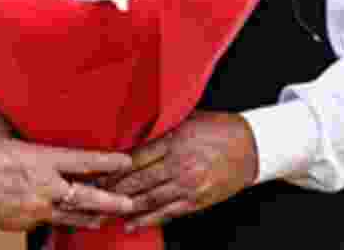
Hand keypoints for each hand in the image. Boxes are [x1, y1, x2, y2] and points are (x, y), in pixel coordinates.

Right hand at [0, 115, 136, 231]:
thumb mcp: (0, 128)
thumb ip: (20, 123)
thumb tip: (26, 108)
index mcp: (41, 160)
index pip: (85, 162)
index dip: (108, 163)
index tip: (125, 161)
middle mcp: (43, 188)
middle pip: (88, 198)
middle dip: (112, 202)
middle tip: (129, 204)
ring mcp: (33, 210)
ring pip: (72, 216)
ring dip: (91, 216)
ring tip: (105, 218)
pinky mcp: (22, 224)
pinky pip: (46, 221)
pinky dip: (57, 217)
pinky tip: (64, 217)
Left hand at [104, 111, 258, 228]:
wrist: (252, 147)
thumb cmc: (218, 129)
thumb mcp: (187, 120)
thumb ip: (160, 131)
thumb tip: (132, 137)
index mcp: (174, 139)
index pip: (134, 157)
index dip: (112, 167)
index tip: (95, 172)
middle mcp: (180, 163)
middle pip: (137, 180)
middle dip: (112, 189)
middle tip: (91, 194)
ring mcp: (188, 184)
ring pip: (148, 199)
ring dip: (124, 206)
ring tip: (104, 211)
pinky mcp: (197, 200)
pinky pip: (167, 213)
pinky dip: (147, 220)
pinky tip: (131, 223)